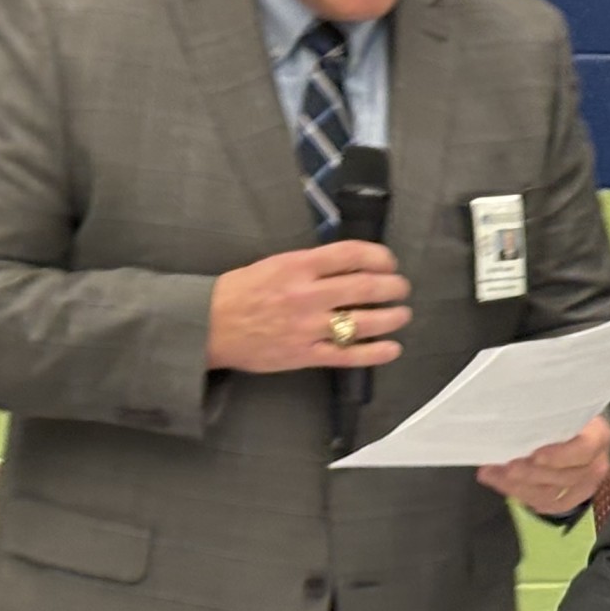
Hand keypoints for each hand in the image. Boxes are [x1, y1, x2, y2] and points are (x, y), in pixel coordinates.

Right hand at [207, 241, 409, 373]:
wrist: (207, 325)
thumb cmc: (240, 292)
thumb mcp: (273, 264)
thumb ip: (310, 265)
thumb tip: (349, 264)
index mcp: (297, 266)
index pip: (350, 255)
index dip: (379, 256)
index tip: (390, 262)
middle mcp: (307, 295)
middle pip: (365, 287)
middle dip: (393, 286)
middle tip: (401, 288)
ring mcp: (308, 327)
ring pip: (363, 322)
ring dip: (392, 317)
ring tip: (402, 314)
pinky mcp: (306, 355)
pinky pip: (349, 355)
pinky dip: (376, 352)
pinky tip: (392, 348)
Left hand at [479, 417, 609, 517]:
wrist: (575, 428)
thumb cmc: (563, 414)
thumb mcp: (560, 406)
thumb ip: (545, 414)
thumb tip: (515, 415)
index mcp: (599, 436)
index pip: (584, 449)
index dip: (559, 455)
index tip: (534, 455)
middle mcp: (596, 464)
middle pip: (564, 476)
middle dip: (530, 473)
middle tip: (505, 467)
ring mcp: (585, 485)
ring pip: (552, 493)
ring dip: (518, 486)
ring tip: (493, 474)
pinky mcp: (572, 499)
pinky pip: (547, 504)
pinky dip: (524, 496)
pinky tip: (504, 485)